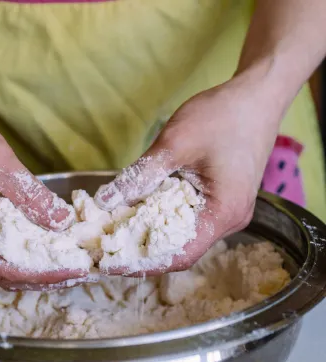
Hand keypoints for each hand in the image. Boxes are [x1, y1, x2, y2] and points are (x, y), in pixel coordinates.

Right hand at [0, 103, 85, 286]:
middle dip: (42, 277)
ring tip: (62, 261)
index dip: (45, 275)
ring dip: (29, 267)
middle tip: (75, 270)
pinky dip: (14, 253)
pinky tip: (37, 245)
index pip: (8, 271)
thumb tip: (62, 222)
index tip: (75, 272)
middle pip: (3, 276)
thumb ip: (31, 195)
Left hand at [95, 71, 282, 274]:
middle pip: (182, 251)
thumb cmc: (222, 116)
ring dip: (154, 238)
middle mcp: (230, 221)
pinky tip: (143, 216)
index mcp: (223, 213)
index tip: (110, 263)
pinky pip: (193, 222)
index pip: (179, 255)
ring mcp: (230, 212)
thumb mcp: (174, 143)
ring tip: (120, 237)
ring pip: (186, 237)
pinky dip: (166, 223)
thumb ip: (139, 175)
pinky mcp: (225, 201)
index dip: (142, 264)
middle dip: (143, 253)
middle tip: (109, 251)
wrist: (258, 95)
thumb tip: (106, 200)